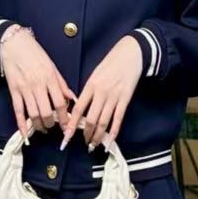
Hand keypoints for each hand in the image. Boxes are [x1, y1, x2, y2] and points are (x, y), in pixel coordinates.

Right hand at [0, 26, 72, 137]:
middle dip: (52, 124)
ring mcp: (24, 88)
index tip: (68, 126)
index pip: (60, 103)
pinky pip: (18, 111)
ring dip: (39, 125)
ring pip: (33, 114)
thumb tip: (72, 99)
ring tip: (43, 128)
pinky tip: (25, 133)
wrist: (14, 43)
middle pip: (47, 112)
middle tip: (54, 127)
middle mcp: (38, 85)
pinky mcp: (13, 90)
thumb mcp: (52, 66)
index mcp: (50, 78)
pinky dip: (21, 124)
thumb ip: (61, 84)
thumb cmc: (35, 53)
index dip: (65, 118)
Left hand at [62, 36, 142, 150]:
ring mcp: (114, 97)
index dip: (71, 125)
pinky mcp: (125, 99)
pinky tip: (110, 140)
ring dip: (98, 135)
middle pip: (91, 119)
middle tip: (84, 143)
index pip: (78, 109)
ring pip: (103, 121)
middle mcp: (101, 93)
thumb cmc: (111, 63)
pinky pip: (118, 118)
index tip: (66, 136)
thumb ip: (88, 90)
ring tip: (94, 144)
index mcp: (90, 86)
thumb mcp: (95, 74)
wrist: (131, 53)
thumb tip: (81, 108)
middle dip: (86, 134)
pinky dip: (114, 131)